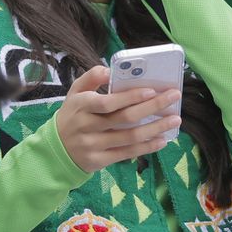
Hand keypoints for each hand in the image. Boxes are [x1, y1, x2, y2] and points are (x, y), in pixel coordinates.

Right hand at [54, 66, 180, 172]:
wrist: (56, 150)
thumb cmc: (72, 115)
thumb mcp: (74, 93)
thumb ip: (90, 78)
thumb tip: (109, 70)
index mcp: (81, 105)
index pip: (108, 102)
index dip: (130, 97)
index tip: (152, 90)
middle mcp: (87, 126)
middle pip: (124, 118)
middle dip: (152, 107)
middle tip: (173, 97)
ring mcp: (93, 145)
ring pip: (130, 137)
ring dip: (155, 128)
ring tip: (175, 120)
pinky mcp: (99, 161)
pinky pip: (127, 154)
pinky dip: (147, 147)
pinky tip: (162, 140)